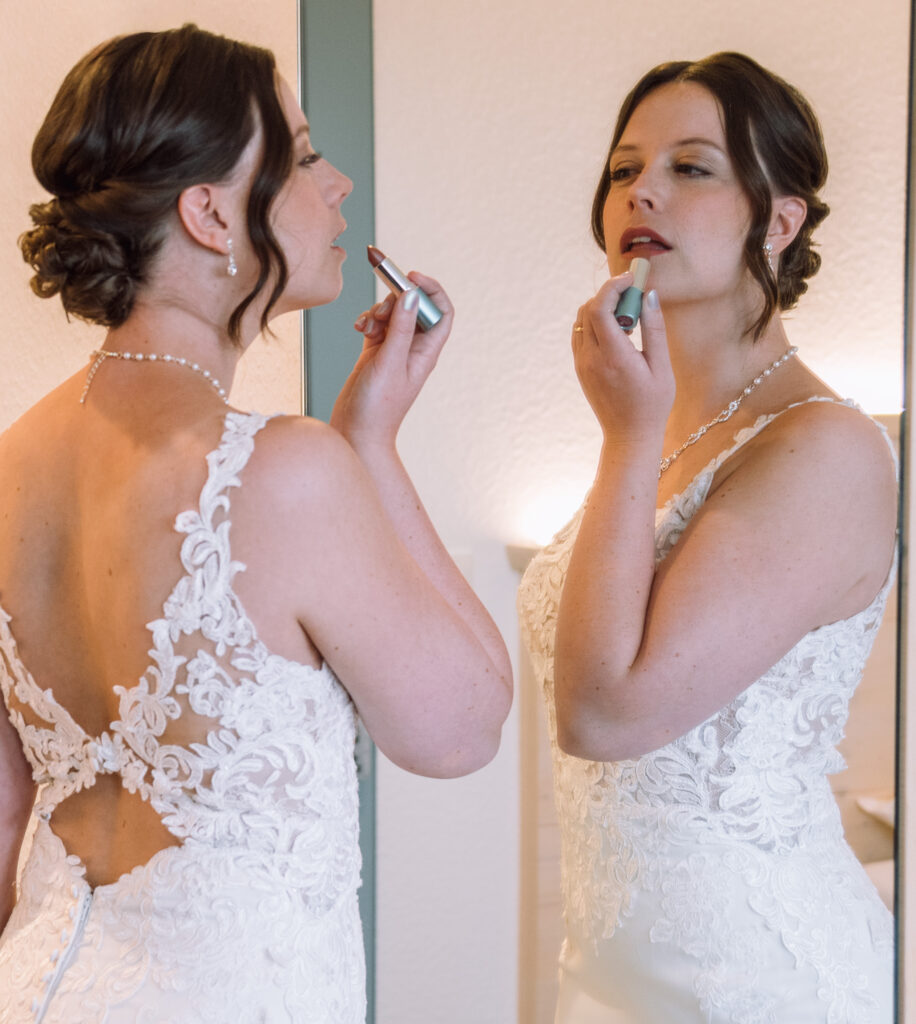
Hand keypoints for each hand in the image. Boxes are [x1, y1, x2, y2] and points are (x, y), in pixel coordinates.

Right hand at [330, 271, 453, 446]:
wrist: (356, 433)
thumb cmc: (377, 408)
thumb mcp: (389, 363)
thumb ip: (401, 328)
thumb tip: (412, 295)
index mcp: (426, 353)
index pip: (441, 312)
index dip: (431, 290)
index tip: (411, 277)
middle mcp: (413, 349)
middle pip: (414, 308)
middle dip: (396, 300)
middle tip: (380, 311)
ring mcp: (394, 350)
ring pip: (392, 314)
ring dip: (378, 312)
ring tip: (367, 326)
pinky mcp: (376, 353)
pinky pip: (376, 325)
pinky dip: (367, 322)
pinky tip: (359, 330)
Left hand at [572, 269, 673, 445]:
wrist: (628, 436)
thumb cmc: (652, 404)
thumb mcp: (661, 367)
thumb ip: (654, 329)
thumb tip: (649, 295)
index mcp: (613, 357)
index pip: (600, 308)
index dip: (613, 286)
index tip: (632, 279)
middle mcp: (591, 358)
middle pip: (588, 309)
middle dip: (610, 294)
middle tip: (634, 296)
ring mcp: (582, 364)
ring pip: (581, 320)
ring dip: (601, 308)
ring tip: (628, 318)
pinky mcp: (580, 369)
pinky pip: (580, 335)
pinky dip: (595, 323)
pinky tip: (617, 332)